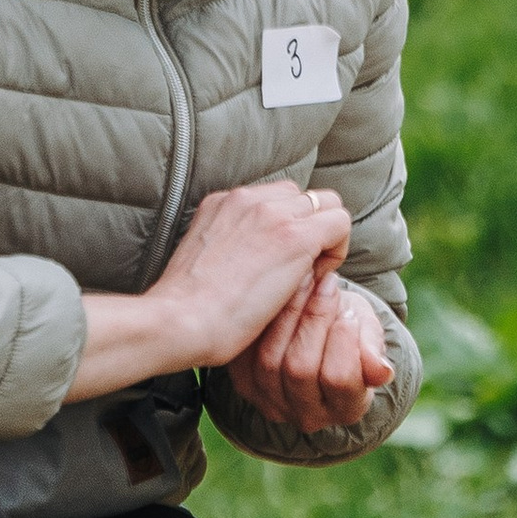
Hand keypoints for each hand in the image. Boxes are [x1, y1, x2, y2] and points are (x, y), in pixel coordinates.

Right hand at [69, 183, 351, 402]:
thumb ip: (228, 247)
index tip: (279, 263)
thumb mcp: (202, 261)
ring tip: (309, 275)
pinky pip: (340, 224)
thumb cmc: (184, 310)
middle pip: (302, 196)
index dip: (286, 228)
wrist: (177, 321)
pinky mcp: (295, 237)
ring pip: (327, 204)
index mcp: (222, 204)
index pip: (274, 198)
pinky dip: (337, 250)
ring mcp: (272, 214)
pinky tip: (317, 279)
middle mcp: (247, 199)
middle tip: (300, 270)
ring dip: (326, 236)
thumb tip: (253, 259)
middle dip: (310, 228)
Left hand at [222, 265, 393, 436]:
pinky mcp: (248, 388)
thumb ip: (374, 349)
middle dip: (314, 320)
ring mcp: (274, 405)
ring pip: (271, 362)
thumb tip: (382, 372)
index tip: (349, 311)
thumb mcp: (368, 332)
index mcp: (347, 407)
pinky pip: (247, 355)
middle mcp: (310, 416)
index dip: (344, 341)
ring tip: (303, 282)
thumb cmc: (349, 329)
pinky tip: (278, 295)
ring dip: (288, 315)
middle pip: (301, 370)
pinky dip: (263, 322)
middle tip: (324, 285)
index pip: (340, 379)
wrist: (319, 328)